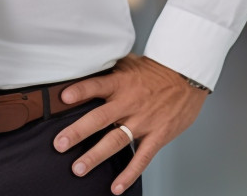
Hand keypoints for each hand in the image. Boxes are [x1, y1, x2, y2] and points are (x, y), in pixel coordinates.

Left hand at [51, 54, 207, 194]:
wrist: (186, 77)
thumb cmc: (155, 71)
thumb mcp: (129, 63)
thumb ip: (109, 69)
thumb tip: (87, 67)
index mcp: (121, 83)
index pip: (96, 85)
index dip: (80, 91)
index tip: (63, 98)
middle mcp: (129, 103)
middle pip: (99, 118)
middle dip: (78, 132)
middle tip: (60, 144)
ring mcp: (142, 122)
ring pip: (115, 141)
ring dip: (95, 156)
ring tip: (78, 168)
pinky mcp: (157, 136)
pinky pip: (141, 158)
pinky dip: (129, 174)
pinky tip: (116, 187)